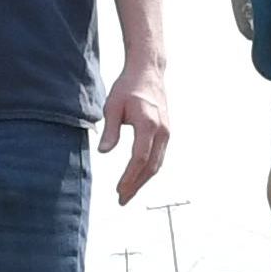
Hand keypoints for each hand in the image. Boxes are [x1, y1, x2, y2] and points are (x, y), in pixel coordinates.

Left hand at [98, 60, 170, 203]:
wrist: (148, 72)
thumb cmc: (128, 88)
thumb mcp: (113, 106)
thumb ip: (110, 130)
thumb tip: (104, 152)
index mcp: (148, 123)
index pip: (139, 157)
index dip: (129, 176)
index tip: (118, 190)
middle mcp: (161, 130)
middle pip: (151, 166)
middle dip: (136, 185)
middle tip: (121, 199)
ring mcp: (166, 132)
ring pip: (157, 164)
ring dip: (142, 181)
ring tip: (128, 194)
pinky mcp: (166, 132)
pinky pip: (158, 157)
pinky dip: (148, 170)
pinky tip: (137, 178)